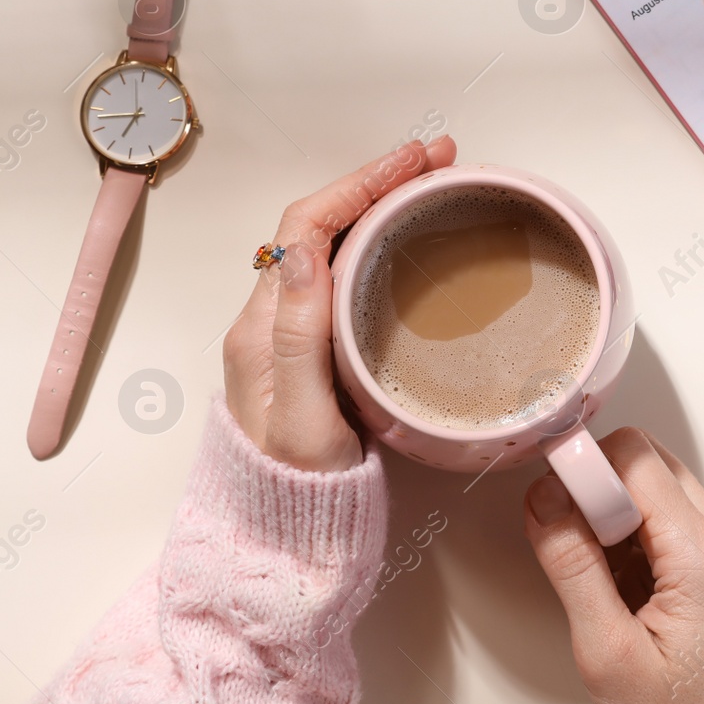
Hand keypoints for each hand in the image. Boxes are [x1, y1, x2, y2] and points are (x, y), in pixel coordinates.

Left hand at [222, 136, 456, 470]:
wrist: (286, 543)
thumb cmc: (296, 492)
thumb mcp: (300, 418)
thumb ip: (299, 339)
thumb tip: (301, 253)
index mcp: (264, 328)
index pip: (307, 227)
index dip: (361, 184)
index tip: (414, 164)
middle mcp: (274, 321)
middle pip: (322, 224)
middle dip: (379, 181)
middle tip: (440, 161)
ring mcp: (296, 335)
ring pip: (335, 245)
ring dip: (382, 204)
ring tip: (434, 184)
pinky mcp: (319, 351)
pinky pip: (346, 274)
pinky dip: (382, 241)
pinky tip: (414, 242)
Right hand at [524, 428, 703, 703]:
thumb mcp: (608, 651)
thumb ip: (573, 568)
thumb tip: (544, 500)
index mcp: (703, 553)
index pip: (634, 458)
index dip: (584, 472)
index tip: (553, 505)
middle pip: (646, 460)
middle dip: (598, 491)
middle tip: (580, 550)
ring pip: (655, 480)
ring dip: (615, 512)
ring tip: (607, 578)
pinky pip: (667, 511)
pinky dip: (634, 530)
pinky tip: (625, 581)